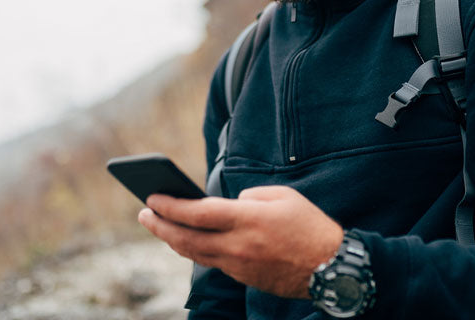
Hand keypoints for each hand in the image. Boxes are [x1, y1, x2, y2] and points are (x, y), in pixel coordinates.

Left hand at [138, 185, 343, 298]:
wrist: (332, 267)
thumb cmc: (309, 225)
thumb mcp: (282, 196)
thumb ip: (250, 196)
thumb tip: (228, 204)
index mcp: (248, 219)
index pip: (197, 213)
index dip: (170, 205)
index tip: (151, 197)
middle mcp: (238, 245)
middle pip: (186, 238)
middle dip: (160, 226)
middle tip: (143, 214)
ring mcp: (239, 265)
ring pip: (195, 254)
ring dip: (172, 240)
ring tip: (158, 226)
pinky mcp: (244, 278)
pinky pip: (213, 262)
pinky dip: (196, 250)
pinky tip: (188, 240)